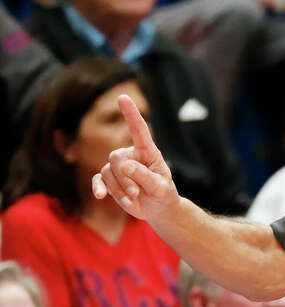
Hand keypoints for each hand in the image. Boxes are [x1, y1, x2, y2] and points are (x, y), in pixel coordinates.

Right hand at [92, 94, 179, 220]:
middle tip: (137, 192)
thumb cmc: (163, 194)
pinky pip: (98, 179)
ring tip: (133, 197)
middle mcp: (131, 155)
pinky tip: (100, 196)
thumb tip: (125, 165)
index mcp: (148, 152)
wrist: (157, 209)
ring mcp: (118, 168)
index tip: (122, 97)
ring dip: (119, 188)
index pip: (139, 130)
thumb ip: (145, 176)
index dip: (130, 114)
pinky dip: (99, 187)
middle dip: (125, 178)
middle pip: (116, 157)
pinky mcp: (110, 180)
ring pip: (107, 171)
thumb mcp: (160, 187)